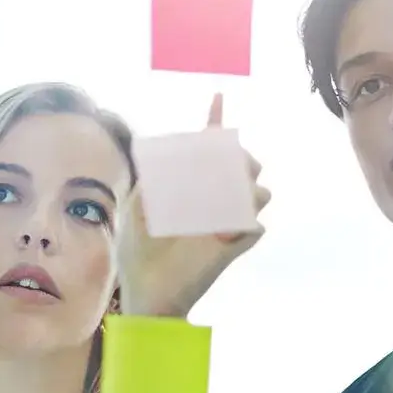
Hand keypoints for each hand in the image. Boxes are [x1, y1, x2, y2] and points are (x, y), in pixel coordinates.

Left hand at [114, 93, 271, 317]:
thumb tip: (156, 162)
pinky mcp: (232, 248)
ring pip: (258, 193)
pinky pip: (255, 228)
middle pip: (244, 166)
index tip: (218, 99)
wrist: (146, 293)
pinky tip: (221, 231)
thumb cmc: (137, 255)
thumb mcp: (133, 212)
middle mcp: (213, 203)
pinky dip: (244, 224)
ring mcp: (226, 224)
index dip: (216, 124)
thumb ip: (145, 184)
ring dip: (247, 189)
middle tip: (223, 164)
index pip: (210, 151)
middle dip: (241, 157)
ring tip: (225, 197)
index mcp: (191, 189)